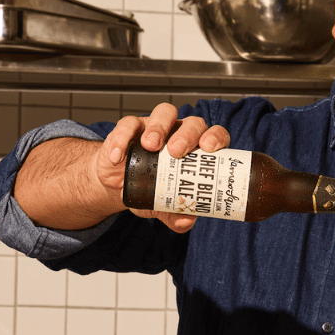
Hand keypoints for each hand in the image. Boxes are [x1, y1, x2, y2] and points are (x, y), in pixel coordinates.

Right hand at [102, 103, 230, 232]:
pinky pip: (128, 124)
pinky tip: (119, 157)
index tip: (209, 149)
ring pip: (165, 113)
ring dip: (159, 127)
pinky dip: (123, 139)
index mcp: (196, 149)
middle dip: (187, 135)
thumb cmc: (148, 189)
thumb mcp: (162, 206)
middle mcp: (179, 133)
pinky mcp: (130, 128)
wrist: (118, 187)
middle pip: (192, 123)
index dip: (215, 137)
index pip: (214, 135)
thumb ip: (175, 214)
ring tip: (151, 146)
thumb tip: (186, 221)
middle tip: (177, 152)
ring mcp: (156, 127)